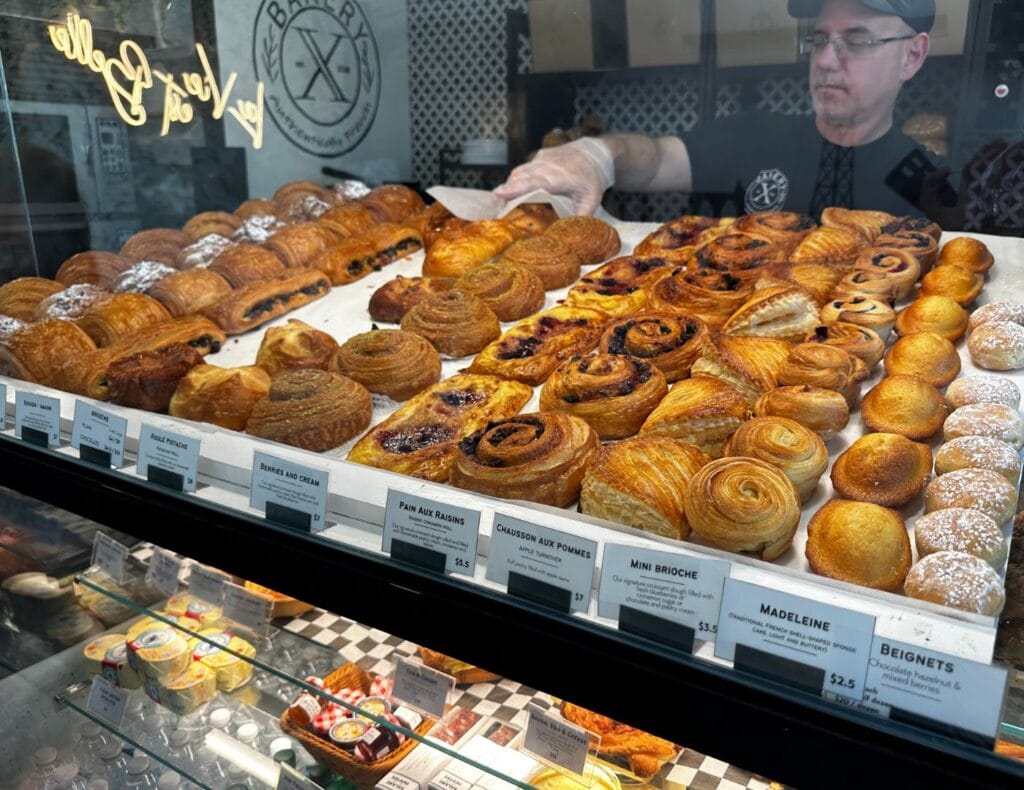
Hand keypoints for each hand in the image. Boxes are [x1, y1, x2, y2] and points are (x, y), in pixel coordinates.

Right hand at [493, 137, 614, 214]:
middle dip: (508, 190)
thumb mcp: (591, 200)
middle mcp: (547, 165)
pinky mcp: (539, 157)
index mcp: (559, 177)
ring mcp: (542, 159)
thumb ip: (580, 217)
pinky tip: (518, 190)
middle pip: (520, 177)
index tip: (499, 193)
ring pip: (520, 172)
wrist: (595, 153)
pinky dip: (518, 179)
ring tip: (506, 201)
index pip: (533, 182)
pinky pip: (524, 168)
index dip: (516, 188)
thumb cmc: (592, 178)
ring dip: (511, 185)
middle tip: (499, 207)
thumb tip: (567, 235)